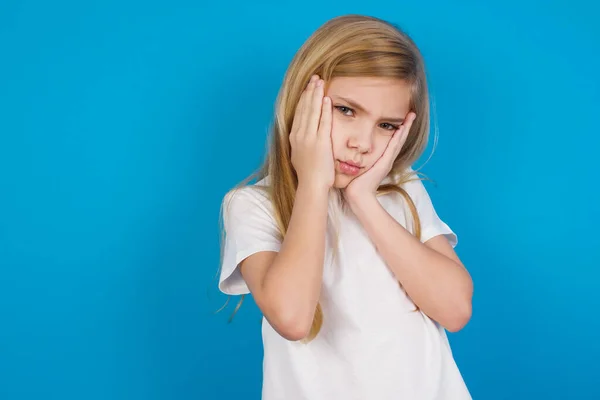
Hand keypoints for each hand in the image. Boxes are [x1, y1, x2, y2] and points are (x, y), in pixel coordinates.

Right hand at [290, 75, 334, 192]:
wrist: (311, 186)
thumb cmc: (309, 175)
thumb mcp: (300, 156)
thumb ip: (301, 144)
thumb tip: (301, 138)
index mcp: (294, 138)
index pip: (299, 113)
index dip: (303, 98)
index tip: (307, 87)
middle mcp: (299, 135)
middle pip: (304, 108)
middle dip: (309, 91)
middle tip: (314, 78)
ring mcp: (309, 138)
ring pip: (312, 112)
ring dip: (315, 95)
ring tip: (320, 82)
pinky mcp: (320, 142)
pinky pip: (323, 122)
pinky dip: (324, 110)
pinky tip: (326, 99)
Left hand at [345, 112, 416, 201]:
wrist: (358, 196)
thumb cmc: (354, 183)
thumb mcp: (357, 167)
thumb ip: (357, 159)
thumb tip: (351, 151)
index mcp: (381, 159)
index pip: (392, 140)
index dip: (397, 129)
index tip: (401, 117)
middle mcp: (387, 159)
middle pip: (399, 138)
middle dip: (405, 125)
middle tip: (412, 113)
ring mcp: (387, 161)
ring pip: (398, 140)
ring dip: (405, 128)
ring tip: (411, 116)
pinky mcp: (385, 163)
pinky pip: (393, 147)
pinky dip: (399, 137)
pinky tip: (402, 128)